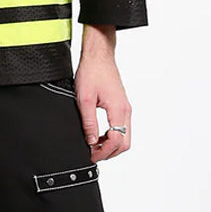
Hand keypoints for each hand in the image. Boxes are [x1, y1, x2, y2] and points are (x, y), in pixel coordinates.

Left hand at [75, 25, 131, 163]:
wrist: (99, 56)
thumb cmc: (92, 72)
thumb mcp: (85, 100)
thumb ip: (89, 123)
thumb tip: (90, 141)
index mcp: (118, 110)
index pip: (117, 141)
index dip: (103, 152)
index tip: (91, 155)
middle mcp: (125, 111)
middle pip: (125, 143)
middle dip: (109, 153)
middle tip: (92, 154)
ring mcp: (125, 109)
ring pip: (124, 137)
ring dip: (110, 145)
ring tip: (93, 146)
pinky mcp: (122, 107)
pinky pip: (121, 128)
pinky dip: (112, 137)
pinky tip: (98, 136)